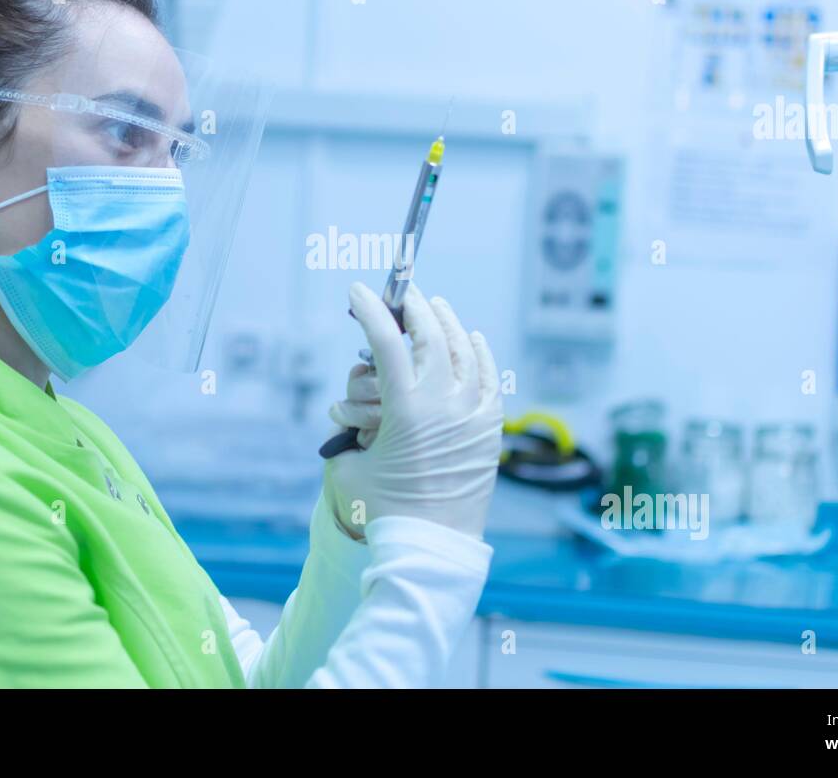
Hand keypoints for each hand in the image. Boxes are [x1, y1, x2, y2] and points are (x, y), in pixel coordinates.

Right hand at [322, 282, 502, 540]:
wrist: (431, 547)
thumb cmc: (382, 511)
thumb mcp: (347, 466)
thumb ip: (348, 430)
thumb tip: (356, 412)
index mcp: (404, 409)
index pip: (385, 342)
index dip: (369, 310)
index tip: (357, 291)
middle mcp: (443, 403)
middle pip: (430, 334)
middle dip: (412, 307)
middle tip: (400, 293)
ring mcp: (473, 413)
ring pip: (463, 350)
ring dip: (446, 323)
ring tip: (434, 306)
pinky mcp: (490, 429)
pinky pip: (489, 378)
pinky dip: (479, 353)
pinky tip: (471, 338)